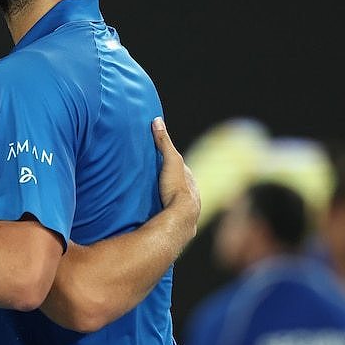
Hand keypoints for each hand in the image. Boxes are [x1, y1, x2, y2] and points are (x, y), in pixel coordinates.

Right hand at [151, 118, 199, 234]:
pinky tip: (154, 216)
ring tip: (151, 200)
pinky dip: (163, 215)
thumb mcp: (170, 161)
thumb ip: (164, 142)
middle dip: (169, 183)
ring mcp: (186, 212)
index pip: (180, 169)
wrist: (180, 218)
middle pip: (178, 186)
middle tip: (154, 180)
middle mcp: (192, 196)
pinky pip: (169, 217)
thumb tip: (156, 119)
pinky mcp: (177, 225)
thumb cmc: (177, 188)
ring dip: (166, 201)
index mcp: (191, 181)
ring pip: (175, 203)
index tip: (158, 159)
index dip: (170, 163)